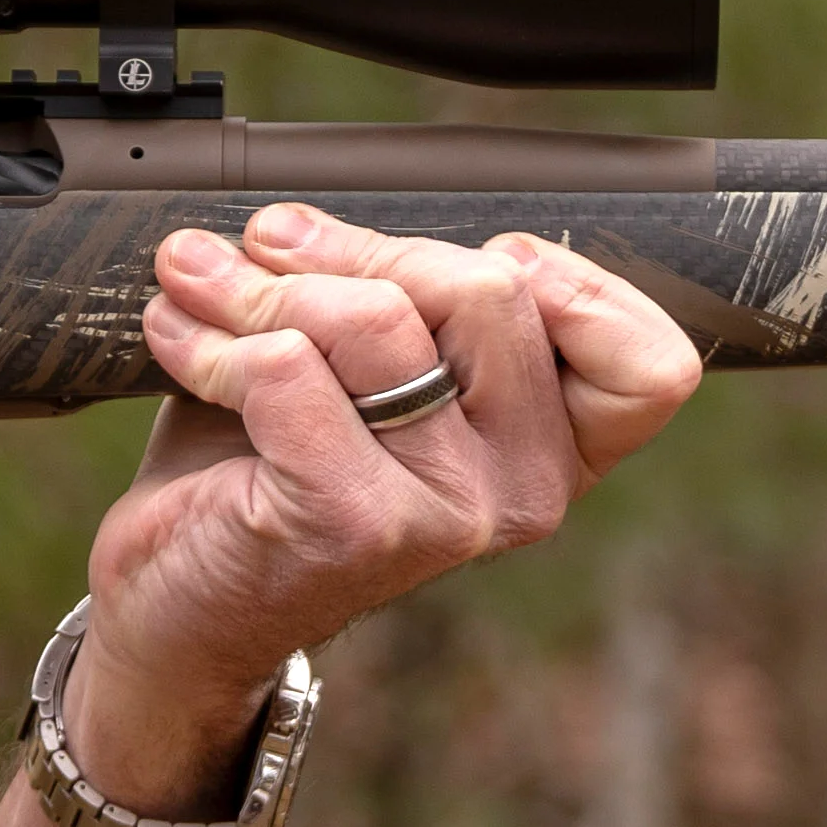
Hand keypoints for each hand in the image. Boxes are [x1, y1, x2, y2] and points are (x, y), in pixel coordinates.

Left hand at [74, 202, 706, 807]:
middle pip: (492, 291)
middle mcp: (523, 490)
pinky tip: (177, 336)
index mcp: (555, 451)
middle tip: (268, 245)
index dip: (565, 280)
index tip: (449, 261)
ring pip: (380, 319)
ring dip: (261, 283)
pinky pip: (289, 367)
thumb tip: (321, 216)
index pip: (649, 363)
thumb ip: (403, 301)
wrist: (185, 609)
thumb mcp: (367, 375)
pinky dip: (213, 337)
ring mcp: (448, 513)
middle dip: (360, 248)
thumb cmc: (275, 476)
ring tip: (196, 281)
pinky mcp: (356, 524)